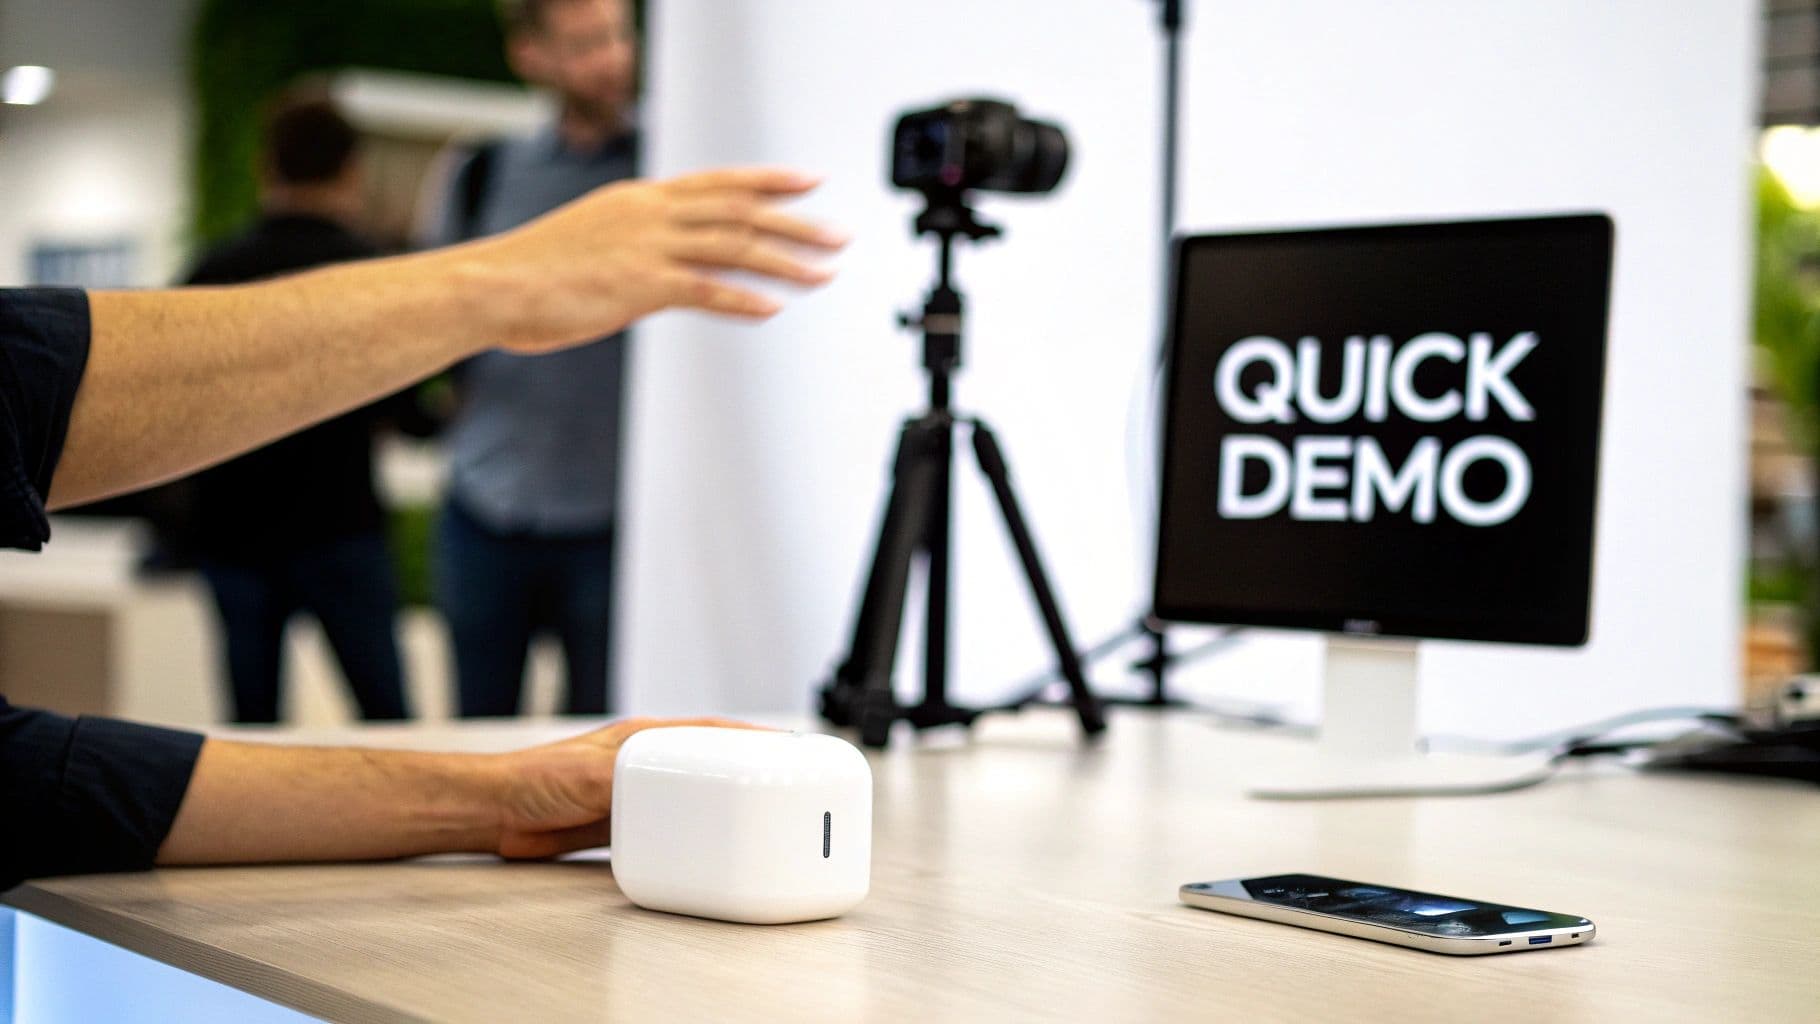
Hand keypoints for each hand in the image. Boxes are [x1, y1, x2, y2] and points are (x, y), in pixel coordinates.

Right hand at [464, 167, 846, 354]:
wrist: (491, 287)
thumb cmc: (535, 273)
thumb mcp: (594, 239)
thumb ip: (636, 242)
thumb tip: (665, 263)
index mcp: (640, 198)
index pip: (720, 181)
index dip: (770, 181)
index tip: (810, 183)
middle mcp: (650, 213)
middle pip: (741, 211)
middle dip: (797, 224)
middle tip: (839, 237)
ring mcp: (647, 247)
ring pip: (735, 247)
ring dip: (786, 263)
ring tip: (824, 275)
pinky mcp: (639, 284)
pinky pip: (705, 290)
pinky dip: (743, 299)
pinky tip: (772, 309)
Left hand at [490, 717, 765, 858]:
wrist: (495, 811)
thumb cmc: (533, 779)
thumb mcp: (592, 774)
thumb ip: (631, 780)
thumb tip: (673, 794)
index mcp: (643, 737)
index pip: (711, 731)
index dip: (752, 738)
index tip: (786, 748)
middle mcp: (642, 762)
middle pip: (708, 763)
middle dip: (745, 770)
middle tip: (781, 784)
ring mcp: (633, 793)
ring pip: (690, 797)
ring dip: (718, 806)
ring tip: (751, 819)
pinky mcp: (621, 824)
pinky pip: (666, 829)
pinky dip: (687, 837)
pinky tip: (700, 848)